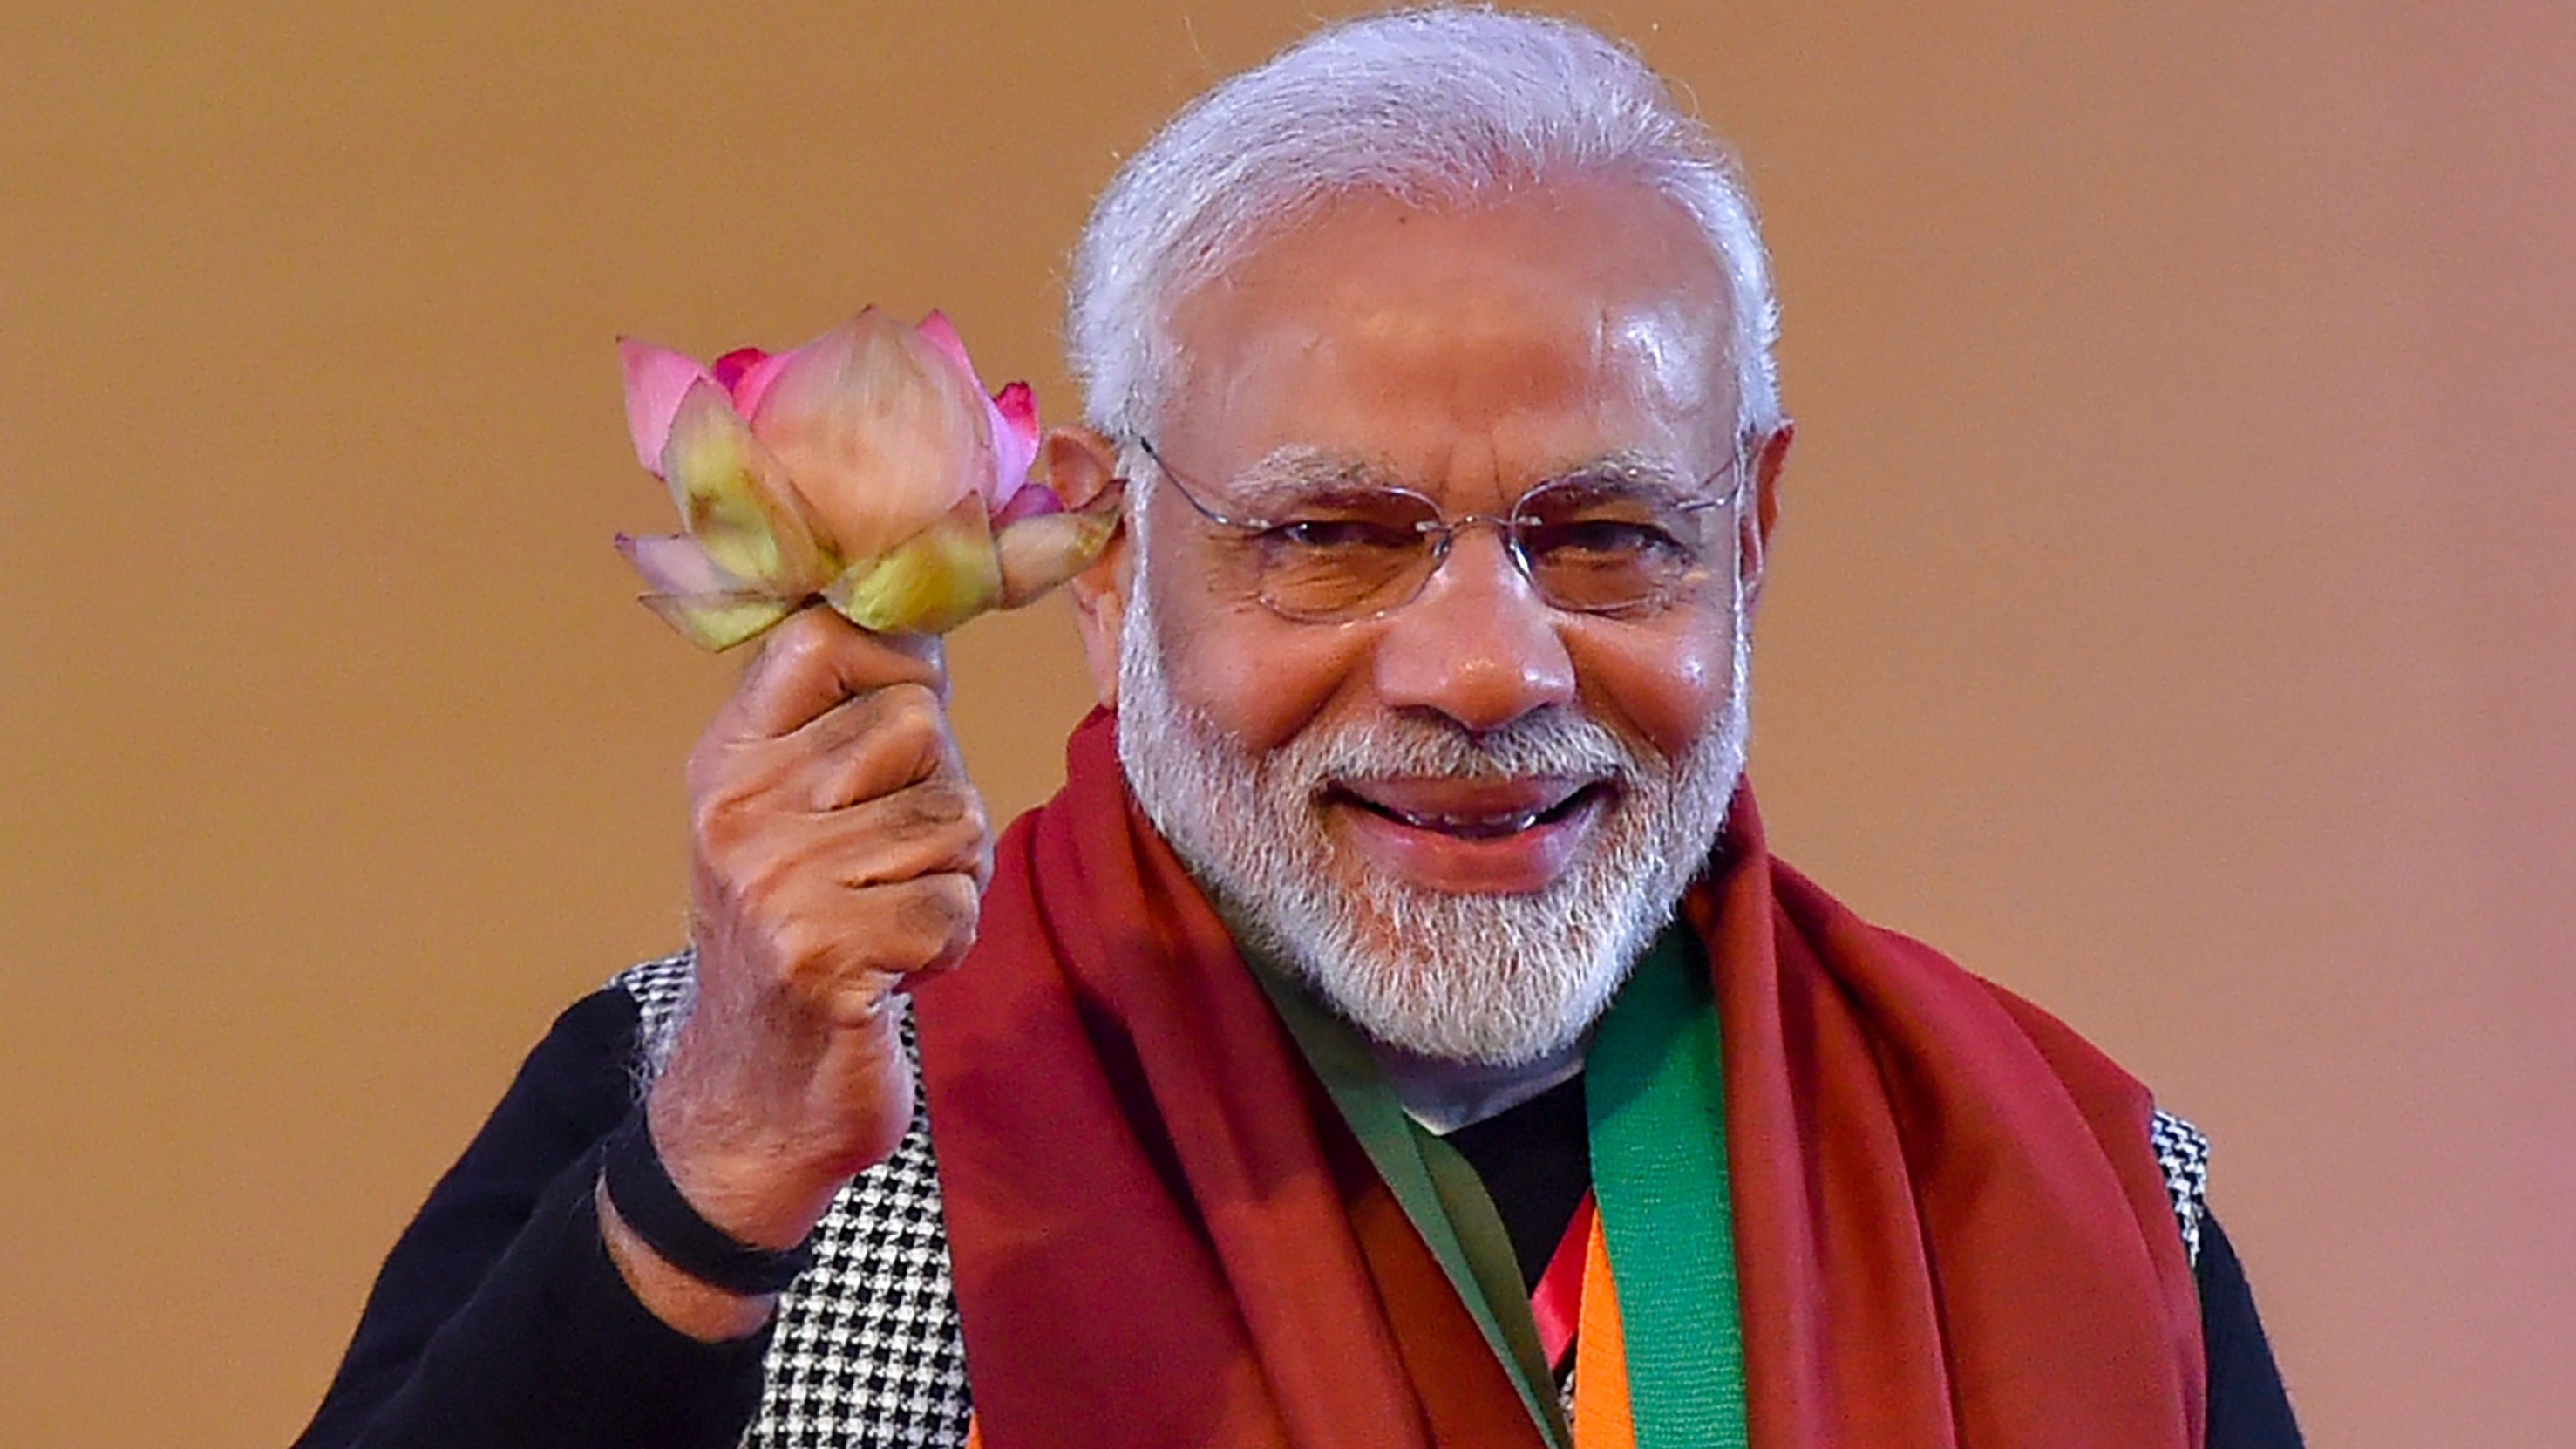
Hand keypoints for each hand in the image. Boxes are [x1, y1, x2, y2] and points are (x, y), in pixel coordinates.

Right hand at [604, 608, 991, 1333]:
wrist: (752, 1104)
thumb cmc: (804, 946)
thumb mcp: (793, 820)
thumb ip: (845, 727)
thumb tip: (926, 625)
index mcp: (729, 760)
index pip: (824, 635)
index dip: (900, 665)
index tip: (903, 738)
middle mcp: (739, 809)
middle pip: (918, 725)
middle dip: (938, 800)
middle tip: (887, 870)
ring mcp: (774, 881)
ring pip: (953, 818)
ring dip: (949, 883)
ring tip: (886, 923)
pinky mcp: (820, 954)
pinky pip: (954, 905)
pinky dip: (948, 945)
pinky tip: (893, 973)